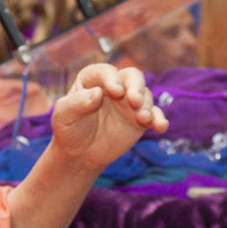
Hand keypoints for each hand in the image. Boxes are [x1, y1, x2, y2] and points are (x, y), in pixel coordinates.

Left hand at [49, 64, 166, 170]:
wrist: (80, 154)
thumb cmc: (69, 129)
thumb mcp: (65, 115)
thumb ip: (78, 102)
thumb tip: (98, 93)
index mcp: (93, 79)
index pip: (107, 72)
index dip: (112, 79)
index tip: (115, 92)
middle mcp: (115, 86)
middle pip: (133, 77)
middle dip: (136, 87)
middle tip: (134, 101)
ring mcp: (129, 102)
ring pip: (145, 95)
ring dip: (146, 106)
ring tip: (142, 119)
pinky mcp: (140, 119)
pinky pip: (154, 115)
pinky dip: (159, 119)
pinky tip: (161, 127)